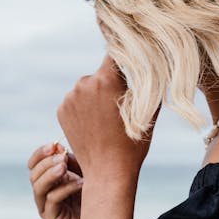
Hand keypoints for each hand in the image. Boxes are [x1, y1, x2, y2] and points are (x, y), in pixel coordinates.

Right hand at [28, 140, 83, 218]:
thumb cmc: (98, 196)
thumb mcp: (85, 173)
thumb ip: (72, 161)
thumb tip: (60, 148)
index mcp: (50, 180)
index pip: (35, 164)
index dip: (40, 154)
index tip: (54, 145)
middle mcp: (45, 194)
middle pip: (34, 175)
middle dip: (46, 163)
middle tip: (62, 158)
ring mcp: (47, 208)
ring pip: (39, 188)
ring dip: (50, 175)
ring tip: (64, 166)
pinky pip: (52, 201)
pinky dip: (65, 189)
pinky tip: (81, 183)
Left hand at [56, 53, 159, 183]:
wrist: (108, 171)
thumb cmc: (133, 142)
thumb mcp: (148, 110)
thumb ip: (150, 84)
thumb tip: (156, 64)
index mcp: (106, 79)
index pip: (115, 52)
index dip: (124, 50)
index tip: (130, 46)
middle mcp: (84, 84)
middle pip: (102, 73)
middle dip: (111, 82)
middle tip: (122, 104)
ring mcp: (70, 98)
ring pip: (88, 87)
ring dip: (97, 95)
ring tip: (108, 119)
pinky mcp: (61, 110)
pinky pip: (77, 101)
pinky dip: (85, 108)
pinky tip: (96, 124)